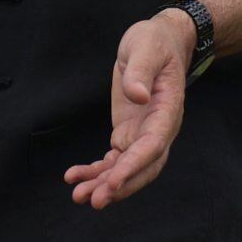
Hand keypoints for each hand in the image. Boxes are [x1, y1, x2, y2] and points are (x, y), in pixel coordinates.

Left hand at [64, 12, 190, 209]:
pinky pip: (113, 160)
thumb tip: (138, 95)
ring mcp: (142, 134)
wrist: (158, 42)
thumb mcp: (146, 48)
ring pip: (126, 169)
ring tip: (78, 196)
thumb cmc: (155, 42)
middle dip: (119, 186)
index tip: (114, 181)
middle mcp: (158, 129)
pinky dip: (96, 171)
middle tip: (94, 200)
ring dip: (104, 185)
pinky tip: (75, 177)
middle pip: (143, 167)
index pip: (153, 146)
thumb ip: (142, 71)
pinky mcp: (127, 134)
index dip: (134, 166)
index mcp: (167, 111)